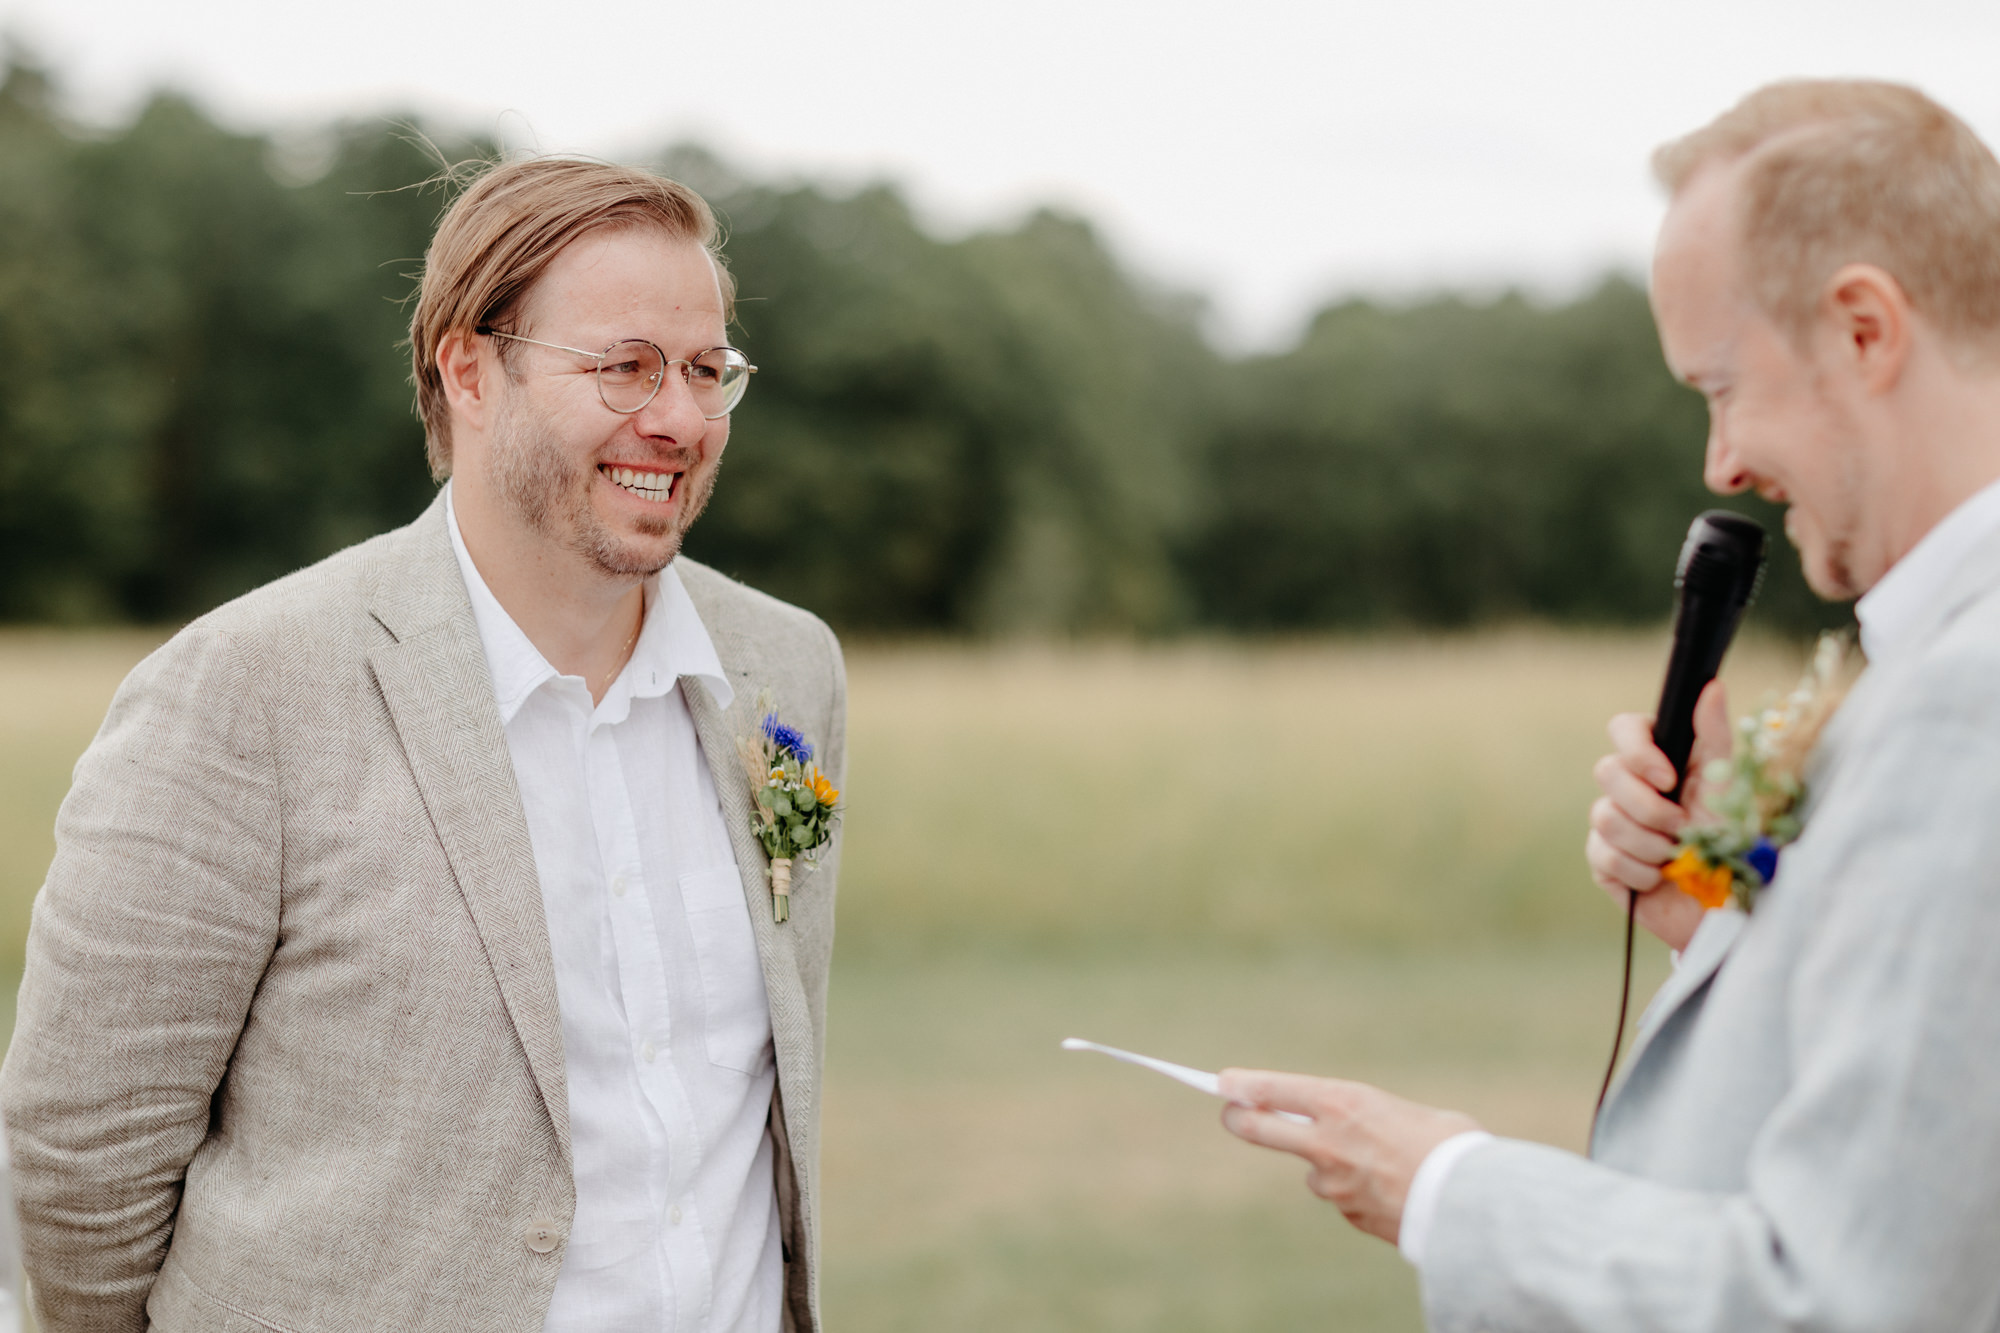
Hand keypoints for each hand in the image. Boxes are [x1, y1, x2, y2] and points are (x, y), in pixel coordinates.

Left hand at [1216, 1069, 1480, 1243]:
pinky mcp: (1349, 1214)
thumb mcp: (1409, 1112)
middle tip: (1231, 1114)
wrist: (1472, 1204)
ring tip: (1380, 1163)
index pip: (1274, 1089)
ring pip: (1315, 1171)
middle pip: (1261, 1130)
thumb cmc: (1451, 1146)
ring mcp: (1334, 1182)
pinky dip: (1359, 1192)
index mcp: (1343, 1103)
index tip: (1223, 1082)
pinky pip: (1345, 1198)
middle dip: (1240, 1120)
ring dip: (1331, 1166)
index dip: (1245, 1085)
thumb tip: (1365, 1127)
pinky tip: (1392, 1190)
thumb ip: (1372, 1117)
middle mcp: (1327, 1141)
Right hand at [1584, 679, 1732, 951]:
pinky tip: (1658, 879)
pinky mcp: (1603, 862)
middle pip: (1606, 772)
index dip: (1637, 750)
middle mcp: (1629, 788)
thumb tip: (1710, 685)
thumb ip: (1713, 735)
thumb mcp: (1727, 786)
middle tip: (1682, 827)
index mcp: (1657, 761)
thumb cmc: (1729, 843)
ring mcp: (1610, 824)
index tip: (1668, 777)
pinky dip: (1641, 872)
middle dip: (1650, 808)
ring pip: (1606, 818)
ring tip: (1676, 857)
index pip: (1623, 729)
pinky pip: (1605, 856)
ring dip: (1651, 844)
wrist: (1722, 907)